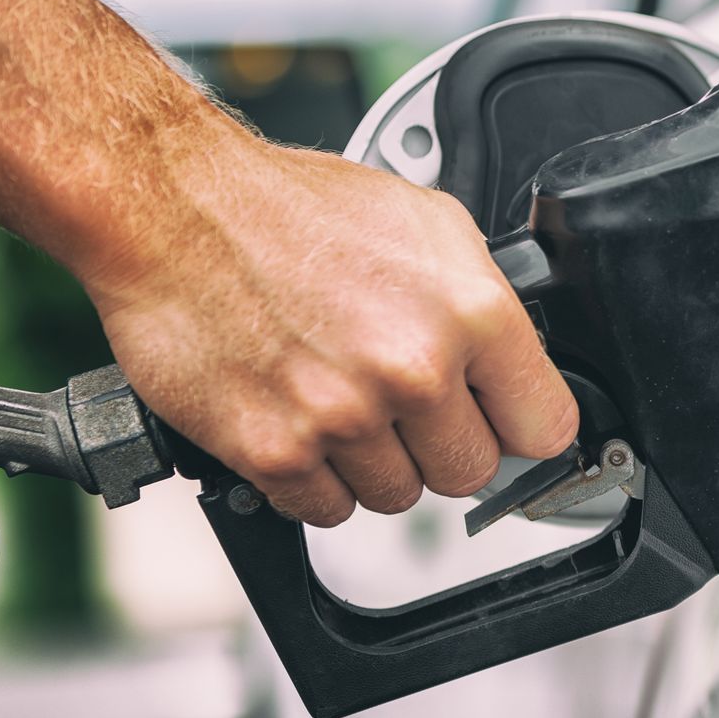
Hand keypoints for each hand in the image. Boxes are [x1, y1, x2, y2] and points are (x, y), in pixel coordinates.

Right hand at [79, 123, 578, 526]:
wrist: (174, 207)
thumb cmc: (292, 209)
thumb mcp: (429, 226)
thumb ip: (484, 304)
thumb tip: (516, 368)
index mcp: (470, 313)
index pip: (544, 427)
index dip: (519, 425)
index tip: (500, 423)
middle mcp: (413, 369)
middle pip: (470, 472)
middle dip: (440, 443)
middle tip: (401, 401)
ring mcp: (344, 416)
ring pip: (399, 496)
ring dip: (375, 463)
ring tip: (341, 399)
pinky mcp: (275, 451)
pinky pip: (327, 510)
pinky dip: (315, 481)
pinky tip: (301, 423)